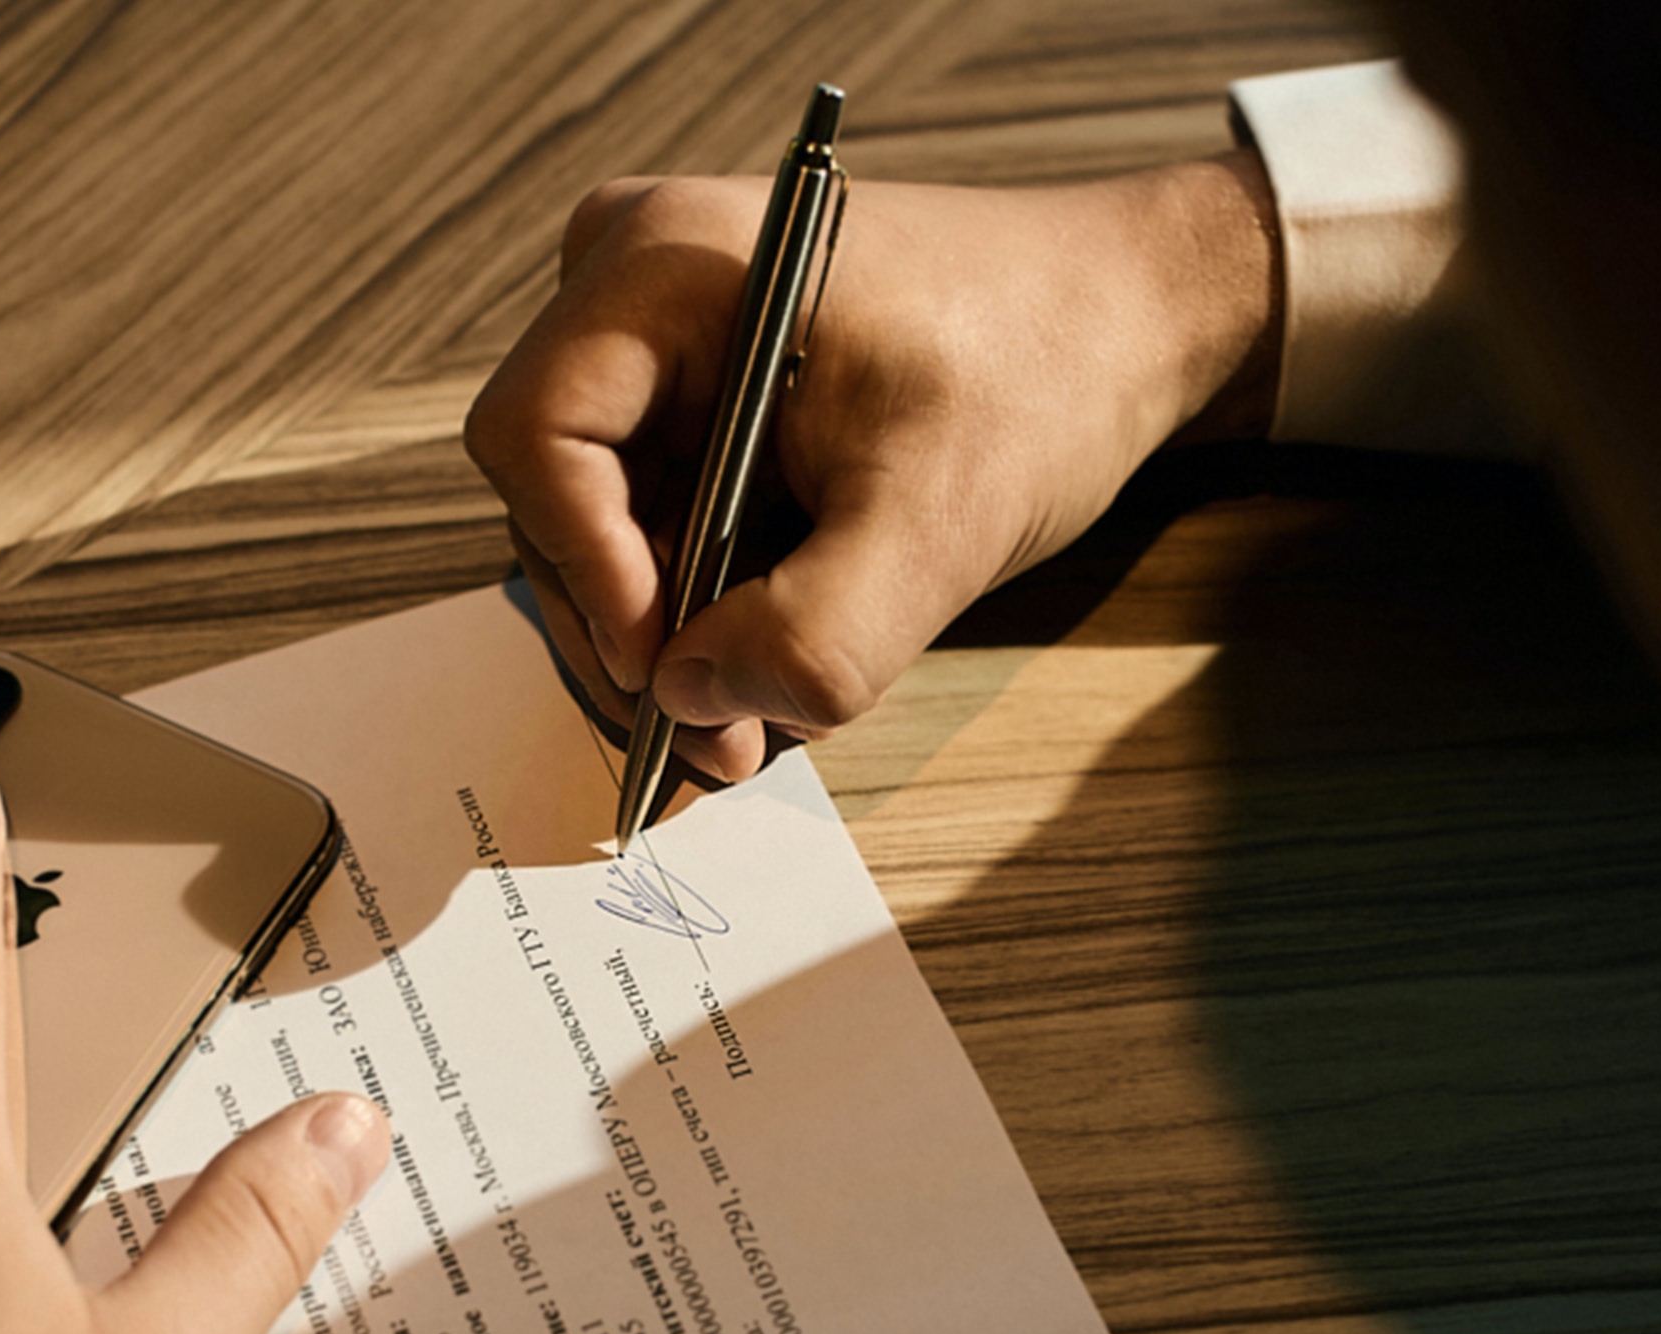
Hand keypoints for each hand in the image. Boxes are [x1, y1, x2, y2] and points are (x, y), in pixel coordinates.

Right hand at [466, 155, 1281, 781]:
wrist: (1123, 319)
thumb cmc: (1044, 375)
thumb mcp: (939, 522)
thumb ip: (815, 634)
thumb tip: (693, 707)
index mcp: (670, 267)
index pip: (537, 441)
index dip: (587, 576)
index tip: (667, 675)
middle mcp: (635, 283)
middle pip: (554, 498)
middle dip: (635, 633)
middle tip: (721, 739)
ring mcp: (656, 338)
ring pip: (599, 526)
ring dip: (672, 634)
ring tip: (759, 711)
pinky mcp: (691, 389)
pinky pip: (650, 518)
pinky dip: (701, 603)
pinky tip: (770, 652)